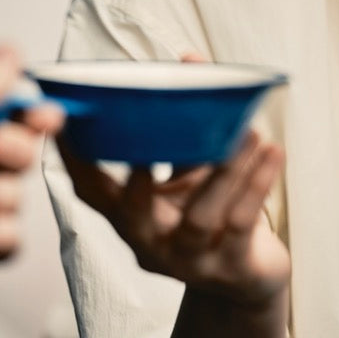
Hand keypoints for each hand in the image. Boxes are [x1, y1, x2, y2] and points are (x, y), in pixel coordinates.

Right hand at [60, 127, 290, 304]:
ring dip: (224, 170)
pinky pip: (242, 223)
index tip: (66, 121)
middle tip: (145, 144)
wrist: (249, 279)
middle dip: (137, 180)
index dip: (74, 159)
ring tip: (247, 130)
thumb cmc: (211, 212)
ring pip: (201, 217)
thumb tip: (190, 58)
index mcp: (130, 218)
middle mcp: (152, 244)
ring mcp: (191, 261)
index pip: (90, 191)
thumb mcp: (190, 170)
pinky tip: (272, 150)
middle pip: (133, 214)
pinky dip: (257, 184)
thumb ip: (185, 122)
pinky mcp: (232, 268)